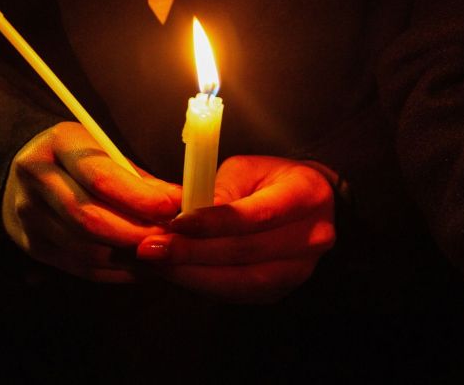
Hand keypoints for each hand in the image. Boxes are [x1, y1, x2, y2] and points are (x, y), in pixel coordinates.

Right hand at [2, 122, 182, 282]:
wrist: (30, 173)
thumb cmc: (78, 159)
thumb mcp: (105, 151)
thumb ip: (138, 178)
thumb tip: (178, 204)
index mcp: (58, 143)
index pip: (100, 177)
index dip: (140, 198)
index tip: (173, 207)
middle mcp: (36, 177)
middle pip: (90, 218)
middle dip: (137, 232)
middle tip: (171, 237)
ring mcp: (28, 214)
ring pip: (87, 249)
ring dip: (130, 257)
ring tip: (160, 253)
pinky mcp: (32, 245)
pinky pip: (81, 268)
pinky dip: (117, 272)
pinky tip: (140, 266)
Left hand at [136, 155, 335, 302]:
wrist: (305, 205)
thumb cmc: (268, 180)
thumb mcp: (245, 169)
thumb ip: (219, 191)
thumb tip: (185, 218)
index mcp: (305, 195)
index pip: (257, 215)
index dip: (213, 222)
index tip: (175, 223)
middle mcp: (311, 237)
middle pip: (247, 253)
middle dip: (194, 253)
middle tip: (153, 248)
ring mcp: (299, 270)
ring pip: (242, 281)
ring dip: (194, 275)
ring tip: (159, 264)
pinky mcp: (281, 290)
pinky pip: (239, 294)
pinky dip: (204, 285)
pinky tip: (177, 274)